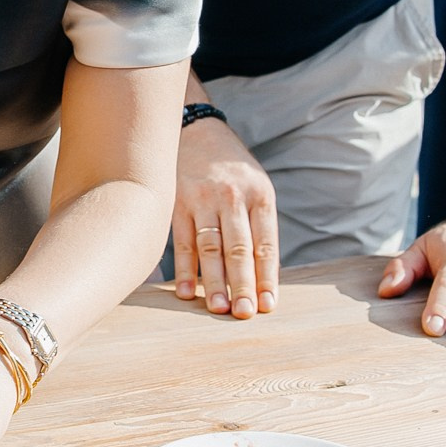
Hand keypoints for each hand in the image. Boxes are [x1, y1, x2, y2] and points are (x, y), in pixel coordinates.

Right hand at [170, 117, 277, 317]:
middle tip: (244, 314)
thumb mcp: (256, 188)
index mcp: (260, 196)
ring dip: (214, 281)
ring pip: (210, 247)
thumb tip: (263, 277)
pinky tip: (186, 291)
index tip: (268, 305)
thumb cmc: (233, 170)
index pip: (265, 244)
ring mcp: (202, 199)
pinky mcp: (177, 202)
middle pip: (238, 248)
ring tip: (219, 309)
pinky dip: (184, 268)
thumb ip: (259, 227)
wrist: (197, 132)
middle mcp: (233, 197)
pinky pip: (181, 241)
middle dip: (242, 284)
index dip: (267, 277)